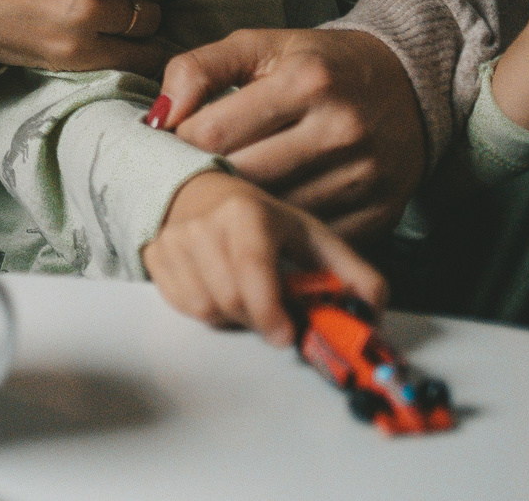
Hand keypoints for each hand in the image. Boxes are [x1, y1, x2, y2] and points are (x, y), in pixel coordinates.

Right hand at [142, 171, 386, 342]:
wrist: (196, 192)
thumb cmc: (259, 219)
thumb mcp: (309, 235)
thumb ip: (349, 271)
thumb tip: (374, 309)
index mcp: (246, 215)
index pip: (253, 272)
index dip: (269, 311)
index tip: (285, 336)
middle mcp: (203, 225)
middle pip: (231, 299)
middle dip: (257, 318)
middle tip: (273, 317)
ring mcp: (173, 241)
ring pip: (205, 307)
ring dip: (231, 316)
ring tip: (244, 297)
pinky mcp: (154, 257)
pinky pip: (182, 305)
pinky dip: (205, 309)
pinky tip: (217, 291)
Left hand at [153, 28, 423, 238]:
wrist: (410, 83)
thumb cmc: (319, 64)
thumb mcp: (259, 45)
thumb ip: (198, 68)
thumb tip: (158, 116)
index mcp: (306, 80)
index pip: (214, 131)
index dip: (179, 143)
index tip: (170, 145)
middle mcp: (340, 128)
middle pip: (243, 176)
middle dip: (206, 179)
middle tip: (186, 177)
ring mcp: (364, 174)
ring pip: (275, 211)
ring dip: (241, 209)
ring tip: (221, 197)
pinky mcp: (381, 211)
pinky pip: (311, 235)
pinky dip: (282, 230)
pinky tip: (264, 216)